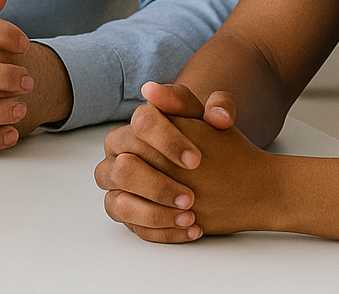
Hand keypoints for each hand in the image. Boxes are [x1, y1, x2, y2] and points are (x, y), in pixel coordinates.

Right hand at [94, 81, 241, 242]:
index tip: (196, 160)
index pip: (142, 122)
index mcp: (140, 124)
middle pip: (123, 168)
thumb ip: (220, 106)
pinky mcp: (125, 211)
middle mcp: (120, 152)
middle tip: (190, 196)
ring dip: (156, 214)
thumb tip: (214, 114)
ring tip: (189, 217)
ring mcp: (118, 185)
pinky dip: (162, 232)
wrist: (218, 173)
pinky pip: (133, 227)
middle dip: (157, 186)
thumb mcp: (218, 120)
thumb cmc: (211, 142)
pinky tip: (189, 230)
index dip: (167, 141)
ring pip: (120, 203)